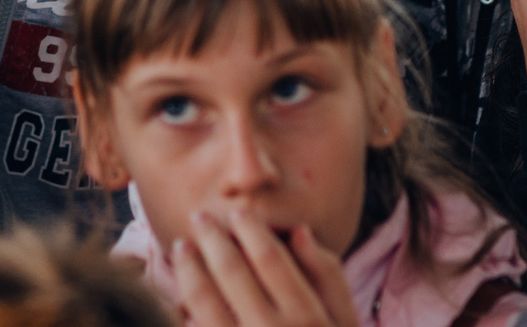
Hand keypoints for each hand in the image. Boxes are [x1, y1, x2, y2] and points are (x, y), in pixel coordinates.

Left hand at [172, 209, 358, 326]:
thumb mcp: (348, 325)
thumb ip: (330, 277)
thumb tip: (300, 232)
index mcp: (309, 318)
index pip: (270, 257)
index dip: (250, 228)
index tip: (238, 211)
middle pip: (232, 272)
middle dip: (212, 238)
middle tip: (200, 216)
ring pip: (203, 302)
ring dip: (189, 269)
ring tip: (182, 248)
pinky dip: (182, 311)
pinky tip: (178, 296)